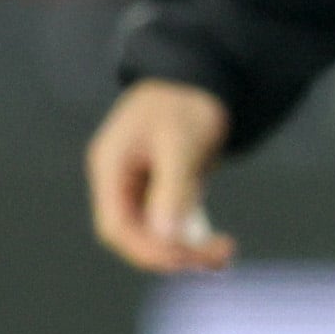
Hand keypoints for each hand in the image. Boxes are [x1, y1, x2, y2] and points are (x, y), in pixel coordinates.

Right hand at [85, 79, 234, 272]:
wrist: (202, 75)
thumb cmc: (186, 101)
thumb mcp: (182, 142)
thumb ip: (173, 189)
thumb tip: (167, 237)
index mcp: (110, 167)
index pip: (116, 224)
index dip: (147, 248)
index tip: (185, 256)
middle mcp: (118, 180)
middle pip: (133, 234)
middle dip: (171, 252)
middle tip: (216, 257)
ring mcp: (139, 184)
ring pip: (153, 231)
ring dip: (185, 248)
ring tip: (224, 255)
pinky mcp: (161, 187)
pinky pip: (170, 221)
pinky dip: (192, 235)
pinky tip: (217, 246)